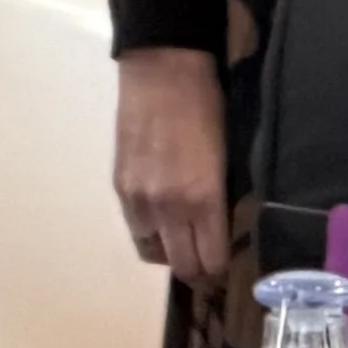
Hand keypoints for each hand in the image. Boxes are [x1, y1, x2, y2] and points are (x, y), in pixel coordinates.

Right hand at [115, 46, 230, 276]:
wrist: (162, 73)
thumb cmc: (207, 106)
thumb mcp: (227, 156)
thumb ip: (221, 198)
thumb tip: (221, 230)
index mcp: (203, 198)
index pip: (210, 259)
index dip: (220, 273)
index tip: (227, 274)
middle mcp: (168, 208)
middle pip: (181, 266)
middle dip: (198, 274)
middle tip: (209, 272)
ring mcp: (139, 200)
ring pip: (153, 253)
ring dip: (171, 255)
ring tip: (183, 247)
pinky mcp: (120, 189)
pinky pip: (136, 230)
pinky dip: (151, 236)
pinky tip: (162, 226)